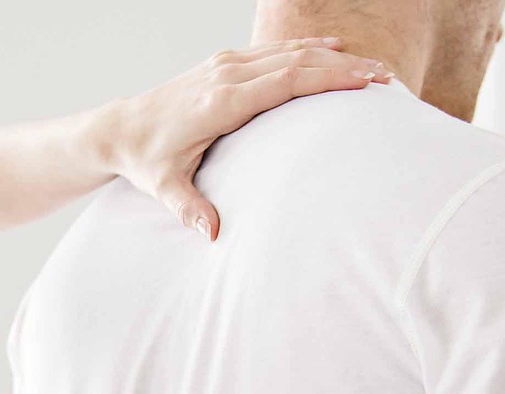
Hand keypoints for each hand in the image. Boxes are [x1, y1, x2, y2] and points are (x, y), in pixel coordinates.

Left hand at [101, 38, 390, 238]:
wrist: (120, 128)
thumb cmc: (147, 160)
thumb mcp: (166, 188)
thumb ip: (191, 209)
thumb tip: (213, 235)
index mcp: (219, 102)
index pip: (285, 82)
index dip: (328, 78)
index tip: (364, 82)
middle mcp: (225, 76)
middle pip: (295, 62)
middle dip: (343, 66)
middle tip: (384, 77)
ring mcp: (225, 65)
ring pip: (288, 52)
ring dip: (331, 56)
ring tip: (370, 66)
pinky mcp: (224, 64)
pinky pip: (272, 52)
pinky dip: (306, 49)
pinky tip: (333, 49)